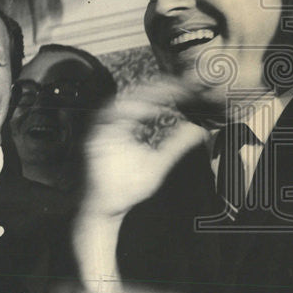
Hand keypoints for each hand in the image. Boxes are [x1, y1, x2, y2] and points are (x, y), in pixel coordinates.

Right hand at [81, 78, 206, 219]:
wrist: (109, 207)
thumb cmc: (128, 186)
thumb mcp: (159, 162)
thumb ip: (176, 145)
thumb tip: (197, 130)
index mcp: (125, 126)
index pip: (144, 101)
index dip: (163, 92)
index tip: (184, 88)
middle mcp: (112, 126)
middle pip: (131, 97)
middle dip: (154, 89)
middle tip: (177, 85)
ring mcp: (102, 133)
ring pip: (119, 105)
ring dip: (141, 97)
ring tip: (163, 94)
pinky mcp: (94, 142)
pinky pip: (108, 122)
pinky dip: (126, 114)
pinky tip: (147, 111)